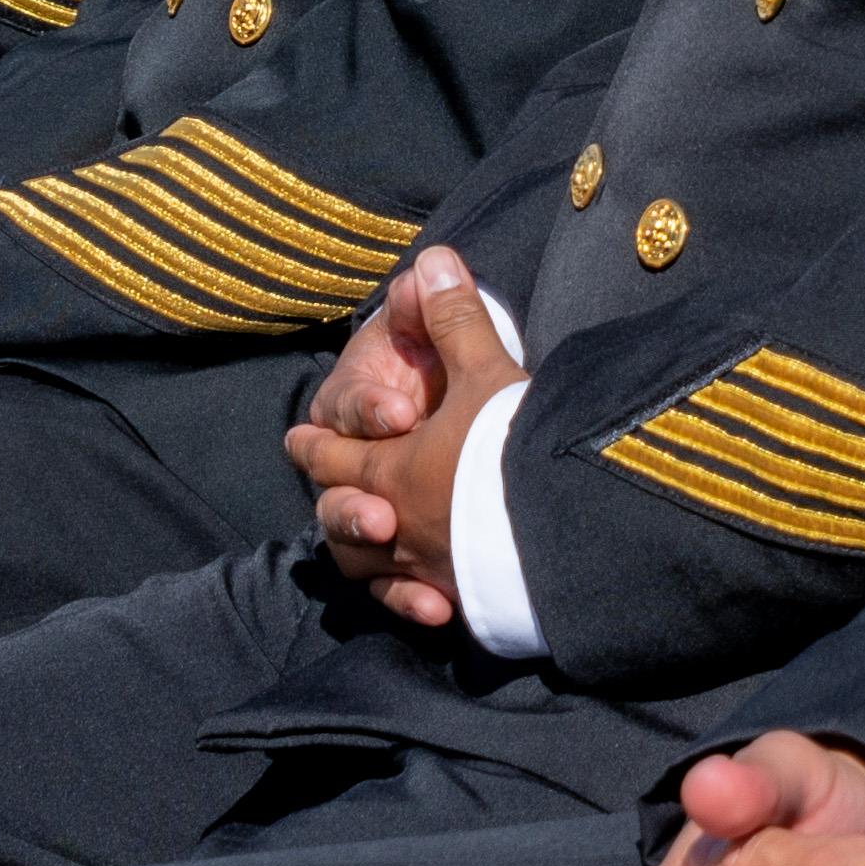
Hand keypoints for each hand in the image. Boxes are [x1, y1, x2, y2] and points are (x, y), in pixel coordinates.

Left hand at [284, 245, 519, 627]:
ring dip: (365, 554)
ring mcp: (427, 569)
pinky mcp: (463, 601)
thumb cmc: (513, 444)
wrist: (567, 523)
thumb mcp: (484, 369)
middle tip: (328, 493)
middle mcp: (397, 524)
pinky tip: (429, 602)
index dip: (317, 443)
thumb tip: (432, 260)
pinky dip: (411, 601)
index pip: (335, 454)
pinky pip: (419, 605)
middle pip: (342, 518)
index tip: (297, 441)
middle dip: (334, 501)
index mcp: (389, 468)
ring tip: (374, 541)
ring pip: (370, 569)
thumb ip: (454, 318)